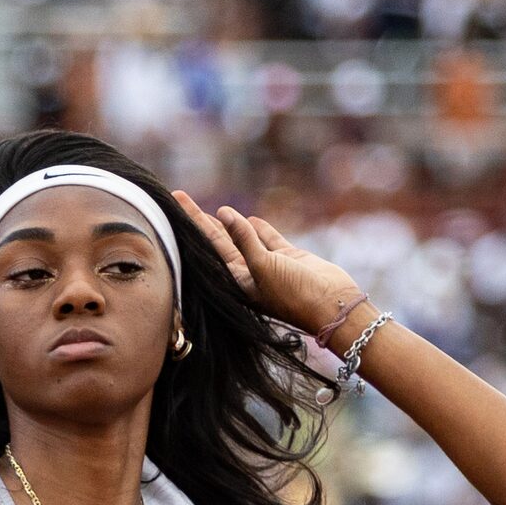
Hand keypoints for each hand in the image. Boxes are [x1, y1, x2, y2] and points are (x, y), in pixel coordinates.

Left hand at [172, 190, 370, 344]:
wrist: (331, 305)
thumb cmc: (294, 294)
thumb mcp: (263, 267)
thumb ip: (244, 240)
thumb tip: (225, 213)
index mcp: (236, 282)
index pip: (208, 247)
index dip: (192, 224)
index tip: (174, 204)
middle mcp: (248, 275)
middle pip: (219, 241)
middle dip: (201, 221)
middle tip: (181, 199)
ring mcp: (269, 266)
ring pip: (244, 239)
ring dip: (230, 224)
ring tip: (212, 210)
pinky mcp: (289, 258)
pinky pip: (269, 240)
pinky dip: (260, 230)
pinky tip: (250, 218)